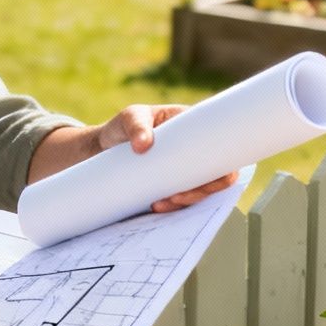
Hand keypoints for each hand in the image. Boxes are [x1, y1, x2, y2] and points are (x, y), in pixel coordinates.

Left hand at [94, 103, 238, 212]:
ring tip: (163, 204)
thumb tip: (143, 144)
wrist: (102, 147)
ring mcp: (184, 169)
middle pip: (216, 175)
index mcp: (193, 127)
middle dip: (203, 191)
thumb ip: (136, 126)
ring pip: (200, 190)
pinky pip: (182, 199)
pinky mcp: (171, 185)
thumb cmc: (122, 126)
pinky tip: (158, 207)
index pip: (221, 147)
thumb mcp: (129, 118)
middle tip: (178, 198)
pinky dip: (174, 207)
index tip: (206, 180)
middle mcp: (194, 150)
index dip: (223, 168)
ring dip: (187, 201)